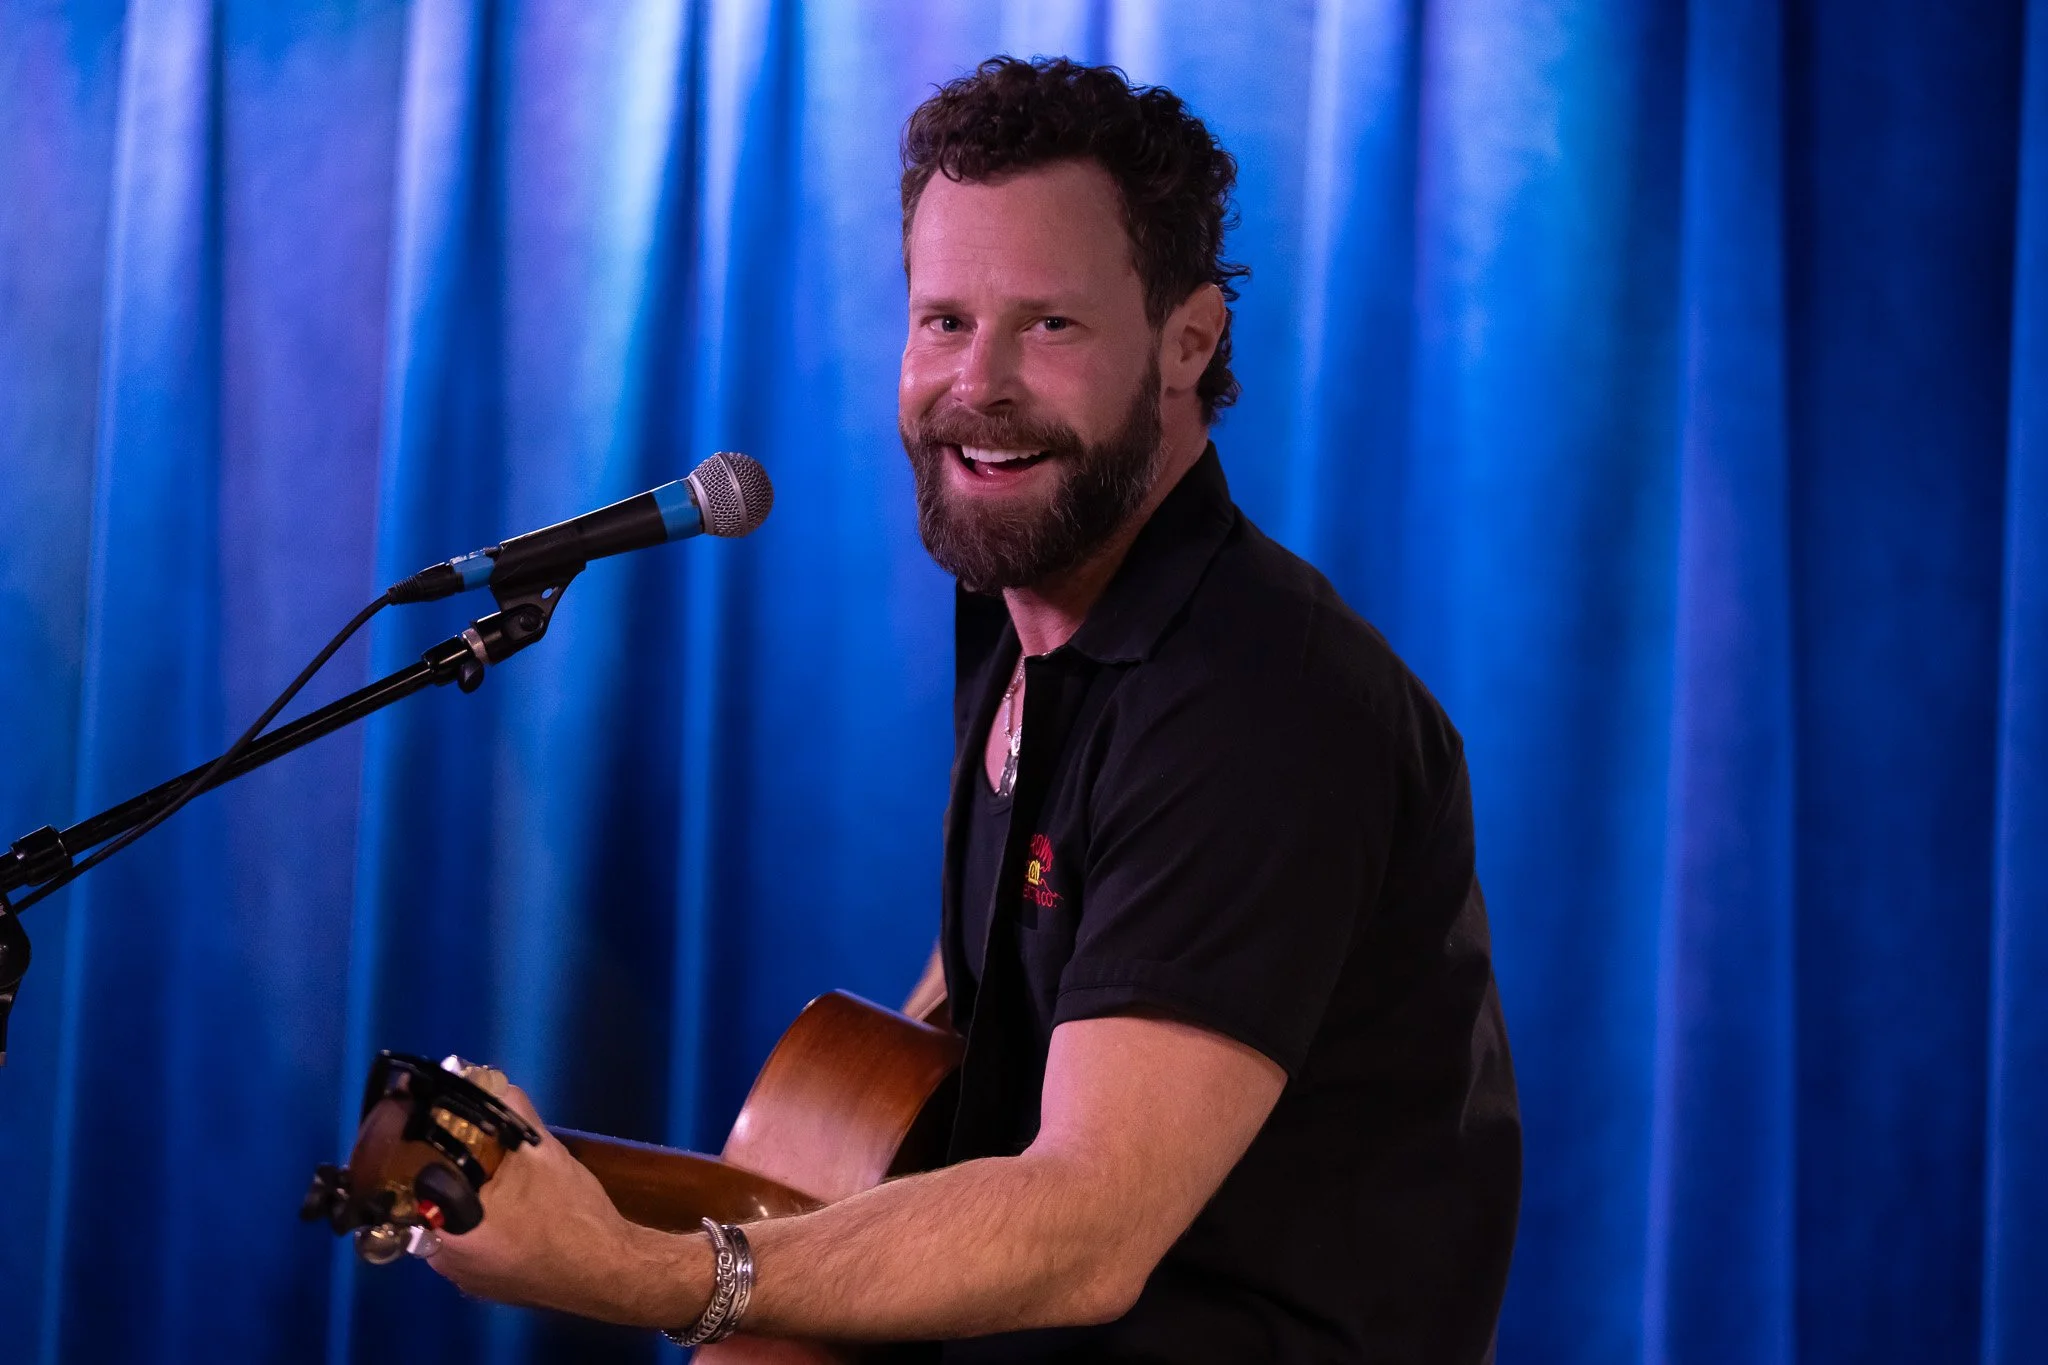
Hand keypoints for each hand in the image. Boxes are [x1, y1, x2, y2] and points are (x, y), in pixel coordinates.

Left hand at [423, 1072, 710, 1328]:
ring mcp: (471, 1280)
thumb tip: (492, 1082)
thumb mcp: (543, 1155)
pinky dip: (490, 1222)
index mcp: (447, 1237)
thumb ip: (514, 1115)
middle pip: (434, 1205)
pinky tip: (520, 1208)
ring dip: (473, 1199)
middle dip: (454, 1175)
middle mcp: (448, 1266)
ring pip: (456, 1225)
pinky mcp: (494, 1286)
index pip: (413, 1187)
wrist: (613, 1272)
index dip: (427, 1156)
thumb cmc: (572, 1219)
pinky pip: (477, 1244)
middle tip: (482, 1150)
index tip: (443, 1134)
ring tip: (505, 1176)